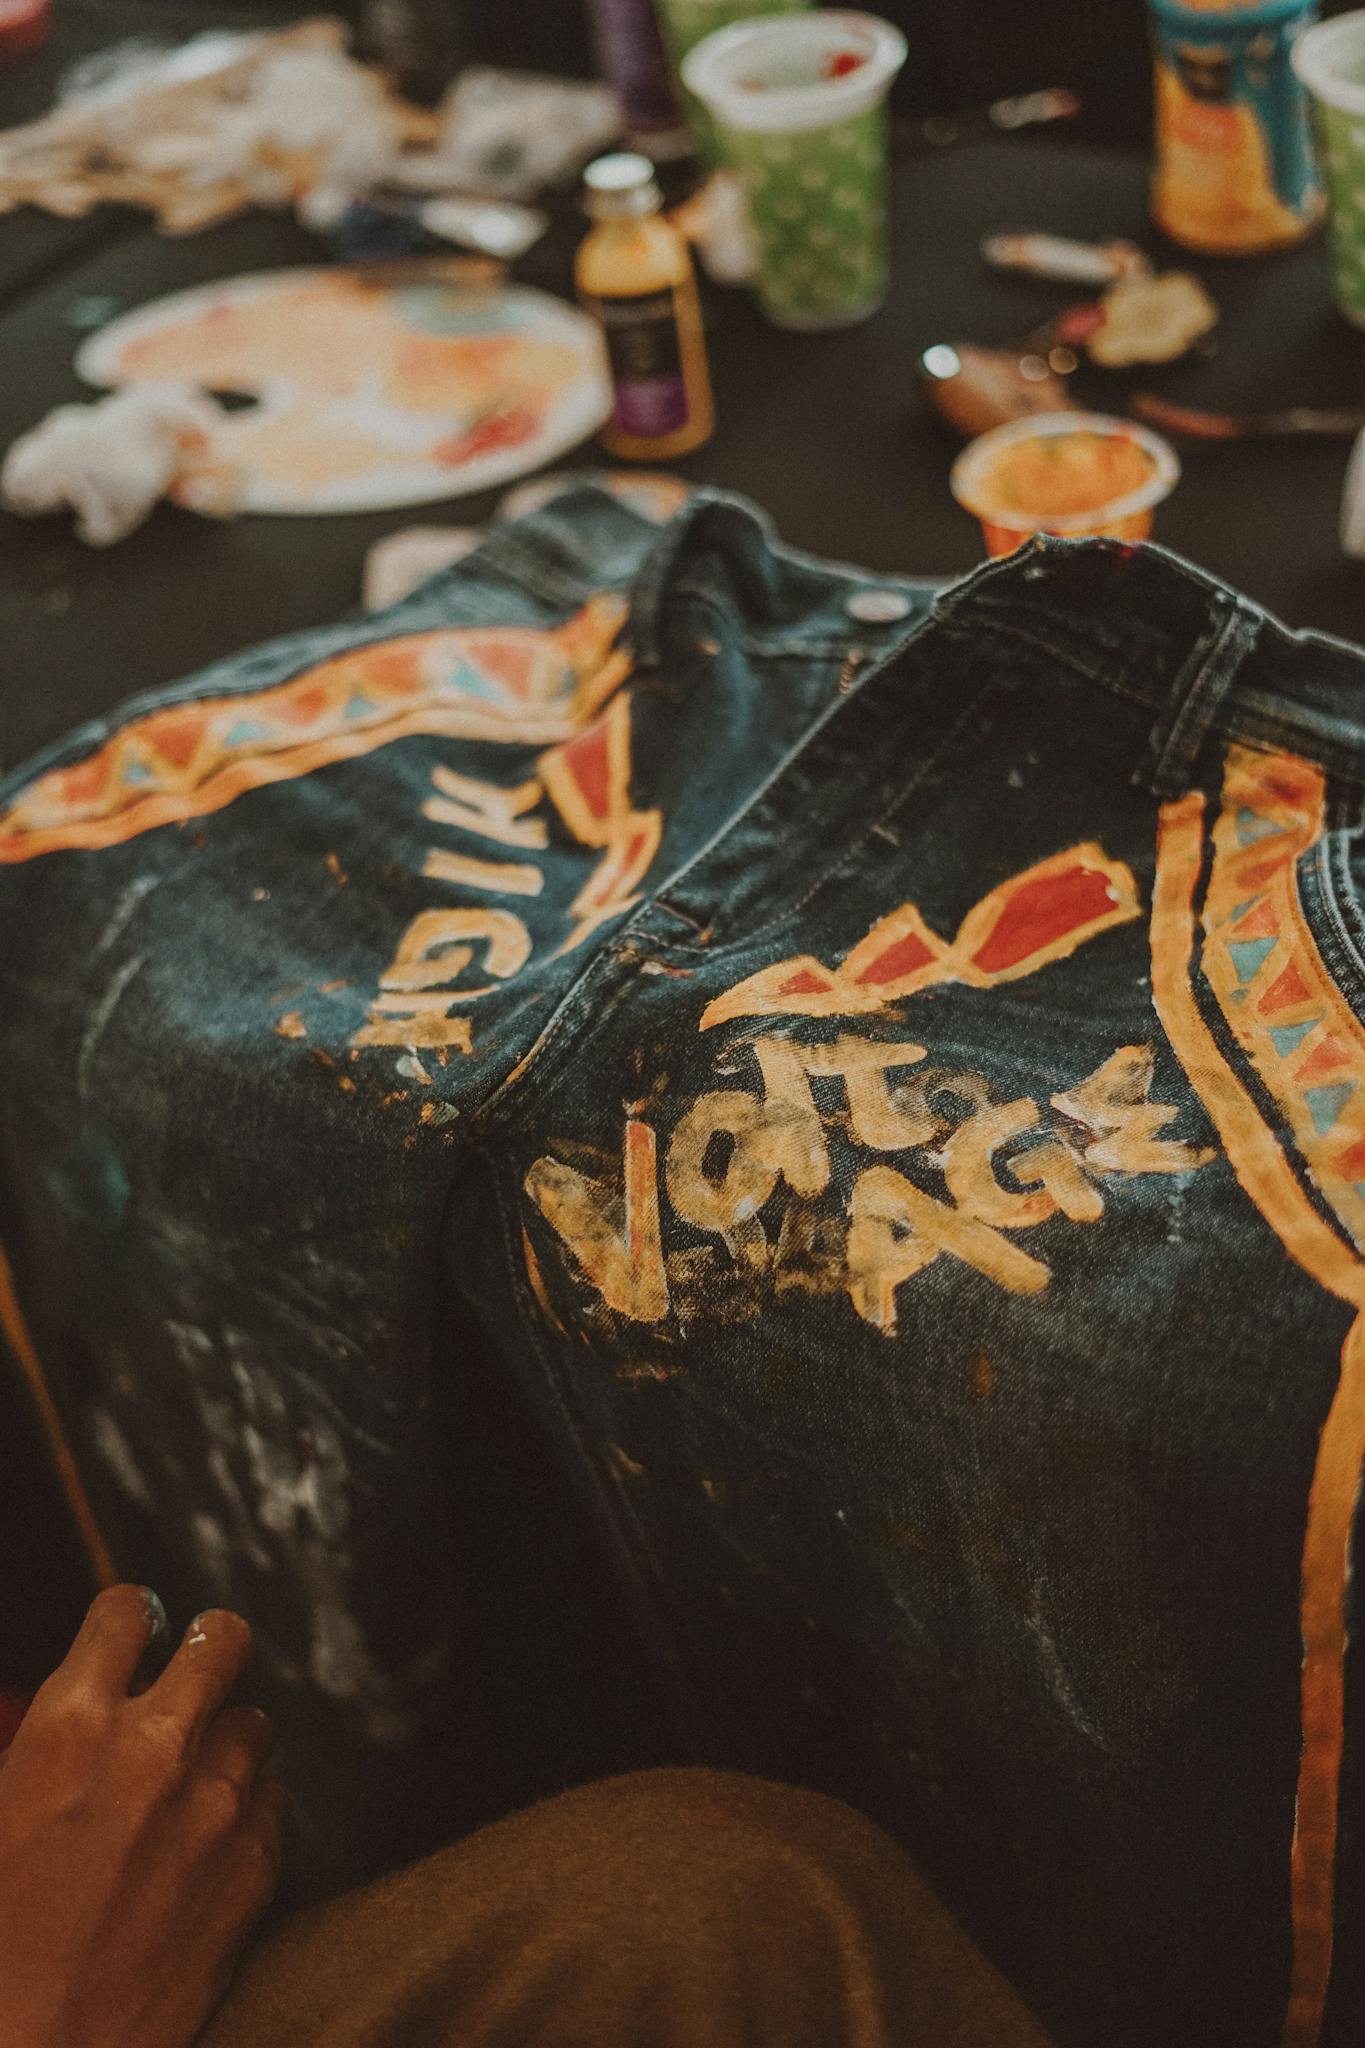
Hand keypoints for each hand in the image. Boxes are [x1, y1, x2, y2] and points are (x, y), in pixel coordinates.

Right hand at [0, 1584, 286, 2047]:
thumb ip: (45, 1747)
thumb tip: (77, 1714)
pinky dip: (248, 1815)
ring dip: (224, 1745)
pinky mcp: (258, 1864)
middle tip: (195, 1675)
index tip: (133, 1634)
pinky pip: (275, 1802)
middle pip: (221, 1640)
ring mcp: (217, 1805)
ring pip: (254, 1725)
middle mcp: (155, 1748)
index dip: (129, 1621)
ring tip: (192, 1787)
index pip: (125, 1614)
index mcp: (71, 1728)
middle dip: (207, 1650)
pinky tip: (208, 1849)